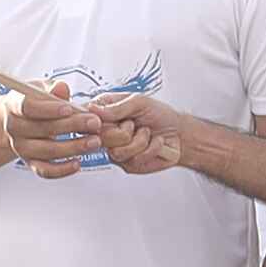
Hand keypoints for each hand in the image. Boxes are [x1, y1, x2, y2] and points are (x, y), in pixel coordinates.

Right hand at [3, 81, 111, 181]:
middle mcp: (15, 128)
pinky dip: (62, 169)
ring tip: (94, 141)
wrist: (19, 122)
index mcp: (14, 106)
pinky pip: (45, 171)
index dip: (49, 109)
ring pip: (47, 151)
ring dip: (73, 148)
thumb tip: (61, 88)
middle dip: (72, 126)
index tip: (69, 109)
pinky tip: (78, 163)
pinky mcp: (30, 162)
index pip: (28, 107)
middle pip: (42, 129)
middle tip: (94, 123)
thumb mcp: (40, 88)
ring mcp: (21, 148)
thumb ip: (52, 88)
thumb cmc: (34, 102)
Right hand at [85, 89, 205, 179]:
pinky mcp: (128, 165)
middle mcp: (106, 134)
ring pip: (117, 152)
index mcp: (105, 114)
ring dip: (140, 140)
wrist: (180, 134)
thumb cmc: (159, 114)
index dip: (92, 122)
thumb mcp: (139, 102)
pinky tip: (155, 143)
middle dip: (123, 131)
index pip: (85, 119)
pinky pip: (135, 159)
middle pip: (100, 139)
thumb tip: (93, 108)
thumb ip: (116, 107)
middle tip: (134, 124)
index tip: (103, 121)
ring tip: (147, 133)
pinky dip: (151, 149)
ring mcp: (115, 151)